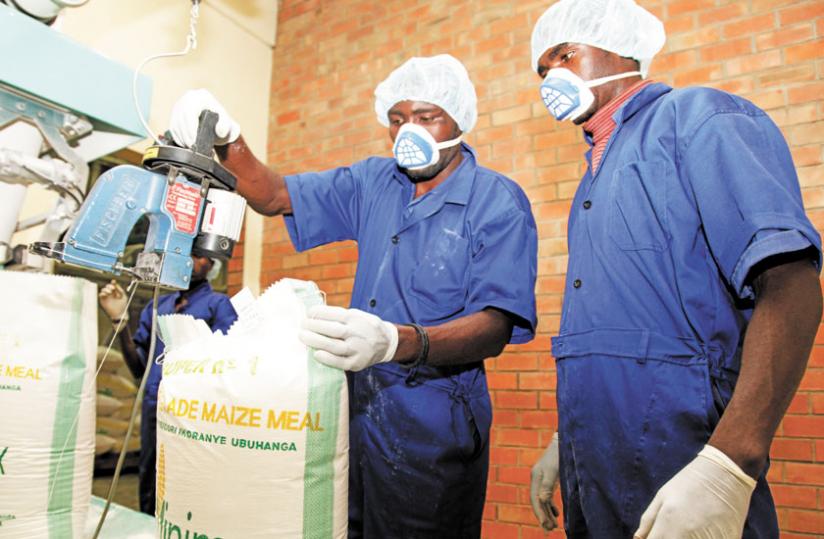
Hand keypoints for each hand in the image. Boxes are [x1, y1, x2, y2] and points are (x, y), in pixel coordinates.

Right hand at [99, 280, 127, 320]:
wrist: (119, 313)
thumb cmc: (122, 306)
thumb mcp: (124, 296)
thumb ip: (120, 290)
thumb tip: (116, 285)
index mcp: (116, 292)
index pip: (113, 285)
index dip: (113, 283)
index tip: (113, 281)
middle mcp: (111, 294)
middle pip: (107, 286)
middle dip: (109, 286)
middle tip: (112, 288)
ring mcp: (106, 297)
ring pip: (103, 289)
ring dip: (106, 289)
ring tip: (109, 292)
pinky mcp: (103, 300)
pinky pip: (100, 295)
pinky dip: (102, 293)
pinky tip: (106, 294)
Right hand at [169, 89, 239, 146]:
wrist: (220, 127)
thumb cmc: (224, 126)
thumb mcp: (229, 127)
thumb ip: (226, 127)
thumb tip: (220, 131)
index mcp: (202, 96)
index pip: (191, 111)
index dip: (190, 128)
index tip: (194, 141)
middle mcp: (189, 97)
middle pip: (181, 116)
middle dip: (185, 134)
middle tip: (191, 146)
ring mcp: (181, 104)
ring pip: (176, 121)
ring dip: (180, 136)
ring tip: (188, 146)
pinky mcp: (176, 113)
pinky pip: (173, 124)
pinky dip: (177, 135)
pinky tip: (182, 143)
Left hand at [299, 305, 397, 371]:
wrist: (387, 343)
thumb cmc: (365, 327)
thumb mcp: (358, 315)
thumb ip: (340, 315)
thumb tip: (314, 314)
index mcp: (357, 319)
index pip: (336, 314)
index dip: (319, 313)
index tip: (308, 312)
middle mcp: (358, 333)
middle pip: (334, 330)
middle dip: (315, 326)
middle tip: (302, 324)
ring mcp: (358, 349)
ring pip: (335, 346)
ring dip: (316, 341)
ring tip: (302, 336)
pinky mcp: (356, 363)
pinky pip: (340, 362)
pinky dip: (327, 359)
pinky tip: (316, 354)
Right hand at [530, 432, 560, 530]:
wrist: (565, 440)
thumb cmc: (561, 455)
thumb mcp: (555, 470)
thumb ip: (547, 486)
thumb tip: (542, 501)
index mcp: (536, 477)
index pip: (535, 499)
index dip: (540, 513)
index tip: (545, 525)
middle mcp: (537, 479)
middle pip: (538, 501)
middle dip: (543, 516)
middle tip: (549, 530)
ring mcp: (542, 479)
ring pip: (543, 500)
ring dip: (547, 513)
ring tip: (553, 526)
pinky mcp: (549, 479)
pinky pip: (547, 495)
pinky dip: (551, 506)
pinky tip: (556, 514)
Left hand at [634, 445, 755, 538]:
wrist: (727, 473)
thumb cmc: (690, 482)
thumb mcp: (663, 497)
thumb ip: (648, 521)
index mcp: (668, 525)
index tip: (657, 535)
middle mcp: (688, 537)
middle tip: (673, 528)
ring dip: (688, 538)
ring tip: (692, 523)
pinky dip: (706, 538)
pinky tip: (707, 527)